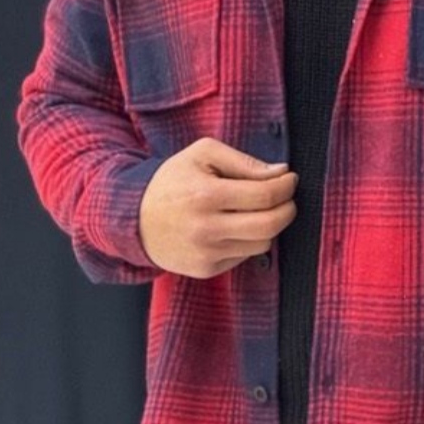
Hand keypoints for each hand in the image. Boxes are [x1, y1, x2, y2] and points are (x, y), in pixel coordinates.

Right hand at [138, 136, 297, 278]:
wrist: (134, 218)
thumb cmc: (173, 180)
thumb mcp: (203, 154)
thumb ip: (243, 161)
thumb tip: (280, 172)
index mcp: (206, 195)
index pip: (264, 195)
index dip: (286, 186)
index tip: (289, 178)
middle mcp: (206, 229)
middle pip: (270, 225)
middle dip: (288, 209)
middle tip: (286, 197)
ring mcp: (206, 253)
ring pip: (262, 244)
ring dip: (269, 225)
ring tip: (257, 209)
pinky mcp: (206, 269)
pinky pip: (245, 256)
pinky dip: (248, 240)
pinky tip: (234, 226)